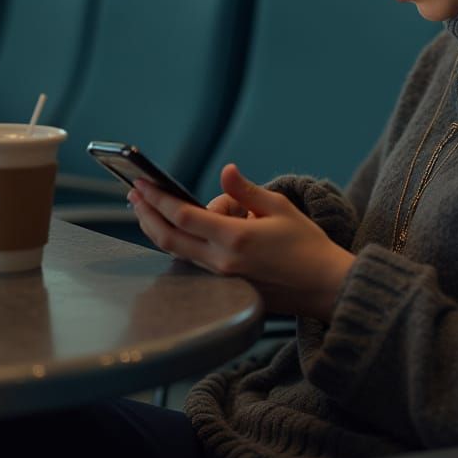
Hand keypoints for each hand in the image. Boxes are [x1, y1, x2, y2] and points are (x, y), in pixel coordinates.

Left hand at [128, 164, 353, 322]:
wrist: (323, 285)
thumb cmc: (306, 243)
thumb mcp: (279, 207)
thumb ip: (246, 191)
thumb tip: (225, 171)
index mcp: (235, 238)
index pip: (183, 216)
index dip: (158, 198)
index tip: (142, 183)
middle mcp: (222, 261)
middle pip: (169, 238)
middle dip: (147, 214)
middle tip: (134, 194)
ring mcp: (222, 277)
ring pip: (176, 252)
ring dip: (158, 228)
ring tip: (147, 208)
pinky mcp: (225, 286)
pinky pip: (192, 261)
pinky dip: (178, 242)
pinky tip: (174, 229)